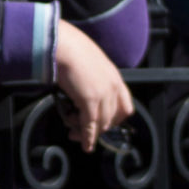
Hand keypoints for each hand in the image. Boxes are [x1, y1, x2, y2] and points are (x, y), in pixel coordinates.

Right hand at [53, 20, 134, 151]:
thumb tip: (82, 88)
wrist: (63, 44)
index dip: (115, 119)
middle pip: (113, 118)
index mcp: (115, 77)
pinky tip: (83, 143)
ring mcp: (103, 94)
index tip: (103, 124)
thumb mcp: (89, 62)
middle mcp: (113, 87)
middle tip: (83, 132)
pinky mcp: (90, 100)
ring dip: (88, 133)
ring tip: (74, 132)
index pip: (125, 107)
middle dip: (99, 129)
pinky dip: (87, 137)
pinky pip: (90, 125)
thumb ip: (92, 76)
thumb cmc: (70, 48)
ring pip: (101, 124)